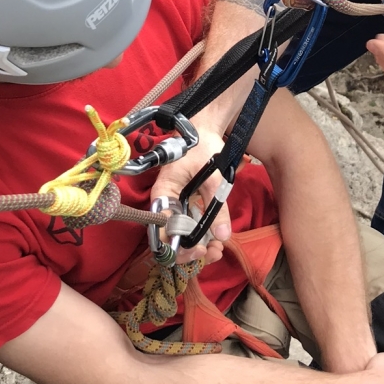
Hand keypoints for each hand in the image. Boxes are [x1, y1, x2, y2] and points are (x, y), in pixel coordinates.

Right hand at [151, 122, 231, 263]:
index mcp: (163, 195)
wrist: (204, 131)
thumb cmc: (203, 148)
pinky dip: (201, 236)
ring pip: (179, 235)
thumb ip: (217, 207)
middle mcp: (164, 204)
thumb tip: (222, 236)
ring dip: (196, 247)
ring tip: (218, 250)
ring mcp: (174, 206)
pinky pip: (188, 226)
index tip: (199, 250)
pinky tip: (217, 241)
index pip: (161, 231)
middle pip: (168, 239)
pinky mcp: (185, 205)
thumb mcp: (213, 177)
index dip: (177, 247)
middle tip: (212, 253)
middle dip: (189, 252)